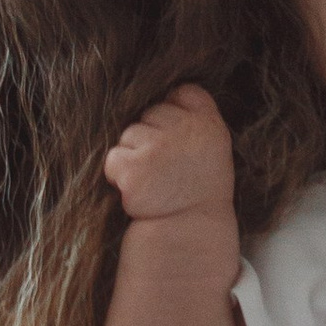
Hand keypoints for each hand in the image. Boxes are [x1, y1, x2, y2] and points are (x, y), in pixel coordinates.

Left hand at [104, 82, 233, 220]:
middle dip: (150, 135)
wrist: (188, 233)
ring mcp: (158, 147)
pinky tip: (138, 190)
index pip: (183, 92)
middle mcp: (185, 131)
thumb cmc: (196, 190)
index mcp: (209, 124)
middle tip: (165, 167)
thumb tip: (161, 96)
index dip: (174, 109)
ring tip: (154, 180)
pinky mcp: (133, 167)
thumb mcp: (212, 150)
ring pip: (128, 134)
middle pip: (150, 112)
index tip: (176, 134)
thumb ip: (193, 121)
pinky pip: (113, 157)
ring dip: (133, 155)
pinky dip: (118, 174)